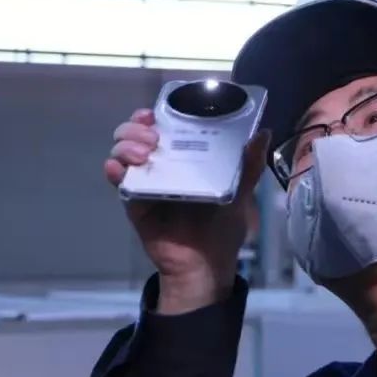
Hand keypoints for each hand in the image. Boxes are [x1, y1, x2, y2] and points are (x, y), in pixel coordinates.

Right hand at [104, 108, 271, 313]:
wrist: (205, 264)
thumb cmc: (222, 226)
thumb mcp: (240, 192)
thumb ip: (249, 165)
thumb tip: (264, 133)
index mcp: (185, 157)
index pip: (163, 126)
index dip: (154, 114)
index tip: (156, 112)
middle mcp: (162, 164)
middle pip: (135, 133)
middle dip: (135, 127)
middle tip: (153, 137)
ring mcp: (145, 182)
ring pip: (122, 151)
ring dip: (126, 145)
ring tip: (143, 154)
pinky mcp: (133, 202)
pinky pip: (118, 182)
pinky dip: (113, 171)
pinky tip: (118, 170)